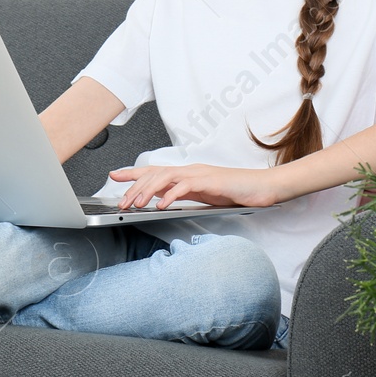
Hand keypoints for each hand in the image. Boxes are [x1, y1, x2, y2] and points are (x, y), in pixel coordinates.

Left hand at [108, 163, 283, 210]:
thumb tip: (163, 199)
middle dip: (133, 187)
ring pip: (165, 178)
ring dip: (147, 191)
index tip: (114, 175)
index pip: (154, 171)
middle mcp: (189, 170)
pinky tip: (161, 205)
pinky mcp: (210, 181)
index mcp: (187, 174)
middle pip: (154, 174)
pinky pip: (185, 186)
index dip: (133, 173)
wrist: (261, 187)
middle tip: (121, 202)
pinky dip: (171, 195)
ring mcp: (199, 174)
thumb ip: (183, 194)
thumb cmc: (235, 192)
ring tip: (135, 204)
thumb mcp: (203, 195)